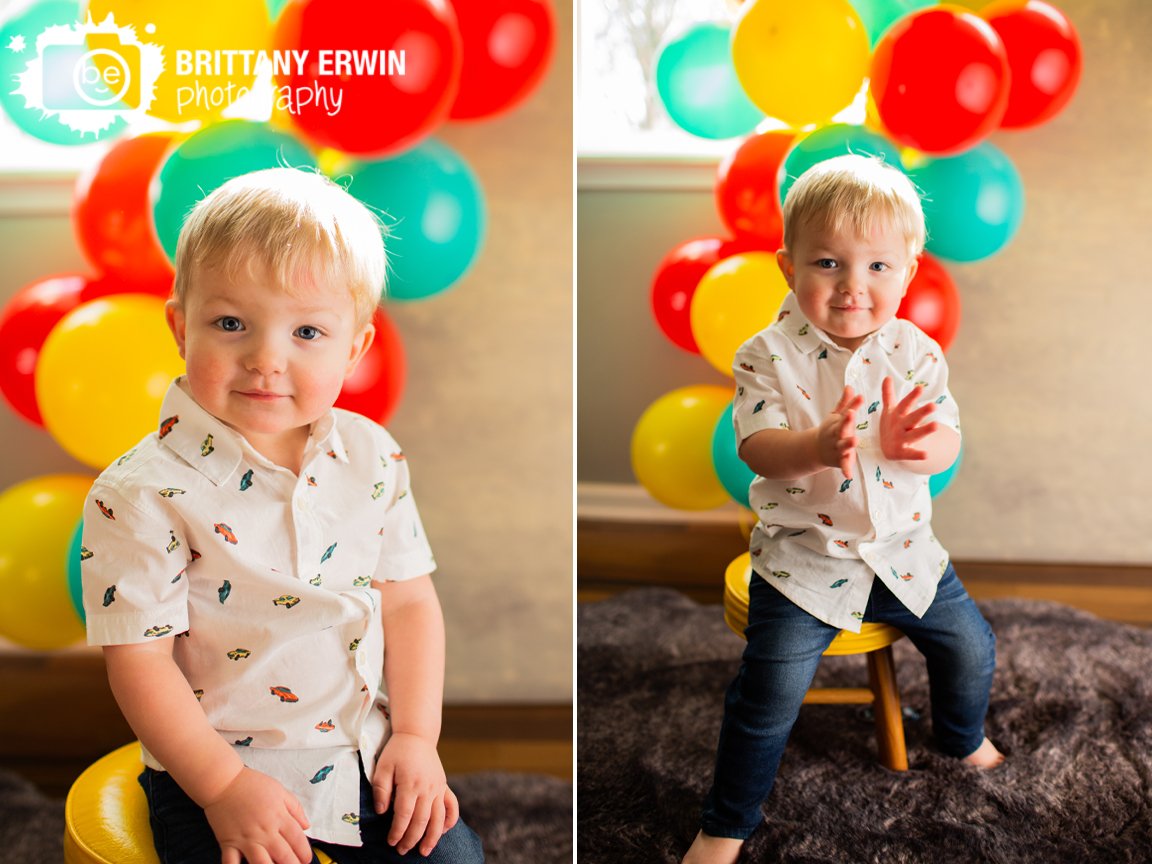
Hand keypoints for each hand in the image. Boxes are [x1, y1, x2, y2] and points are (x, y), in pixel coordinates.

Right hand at [202, 767, 312, 863]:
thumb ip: (295, 808)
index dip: (304, 853)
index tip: (306, 859)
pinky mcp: (228, 844)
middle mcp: (264, 830)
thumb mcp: (280, 790)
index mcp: (279, 816)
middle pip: (283, 855)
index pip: (297, 840)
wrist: (224, 782)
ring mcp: (246, 839)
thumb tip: (306, 826)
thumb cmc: (252, 785)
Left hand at [372, 732, 459, 856]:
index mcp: (410, 783)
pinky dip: (449, 821)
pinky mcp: (444, 786)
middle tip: (402, 851)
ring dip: (432, 837)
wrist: (417, 736)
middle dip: (411, 839)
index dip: (397, 831)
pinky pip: (452, 806)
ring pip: (438, 818)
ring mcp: (438, 787)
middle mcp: (427, 788)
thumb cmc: (397, 752)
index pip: (404, 815)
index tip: (391, 842)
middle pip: (421, 821)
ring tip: (424, 851)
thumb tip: (381, 812)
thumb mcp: (382, 767)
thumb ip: (381, 790)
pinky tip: (443, 832)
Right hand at [817, 386, 863, 478]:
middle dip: (846, 421)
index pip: (846, 413)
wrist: (815, 450)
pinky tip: (849, 475)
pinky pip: (843, 465)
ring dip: (848, 444)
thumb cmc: (830, 431)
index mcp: (837, 423)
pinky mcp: (839, 461)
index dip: (852, 405)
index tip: (860, 397)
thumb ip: (845, 403)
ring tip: (854, 440)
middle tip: (851, 414)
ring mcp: (836, 448)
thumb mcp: (835, 416)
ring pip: (843, 446)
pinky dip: (845, 470)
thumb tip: (850, 386)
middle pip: (841, 428)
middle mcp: (836, 435)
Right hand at [880, 376, 938, 462]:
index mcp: (897, 415)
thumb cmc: (890, 425)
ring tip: (936, 425)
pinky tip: (927, 455)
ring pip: (914, 434)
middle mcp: (899, 426)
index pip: (905, 405)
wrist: (884, 448)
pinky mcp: (901, 452)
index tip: (920, 388)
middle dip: (922, 412)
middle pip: (912, 418)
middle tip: (933, 405)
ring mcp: (900, 439)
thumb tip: (887, 377)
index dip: (912, 397)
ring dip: (924, 430)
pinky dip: (917, 455)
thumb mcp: (889, 410)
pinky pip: (910, 454)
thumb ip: (888, 395)